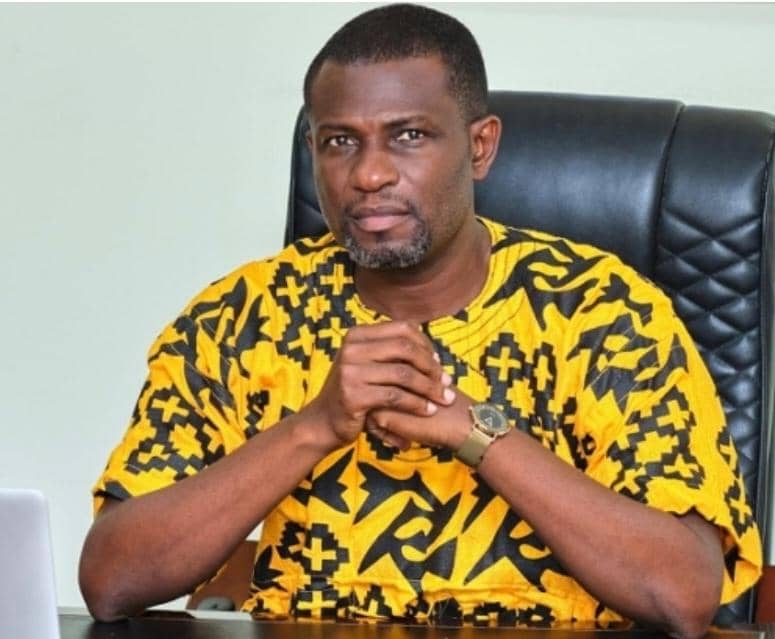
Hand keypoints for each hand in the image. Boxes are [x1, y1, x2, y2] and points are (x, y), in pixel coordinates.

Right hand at [303, 321, 454, 449]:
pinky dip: (417, 404)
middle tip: (447, 383)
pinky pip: (396, 397)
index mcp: (357, 335)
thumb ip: (391, 352)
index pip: (402, 328)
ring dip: (429, 388)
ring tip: (444, 399)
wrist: (323, 422)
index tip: (438, 363)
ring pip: (404, 374)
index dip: (426, 344)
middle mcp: (351, 348)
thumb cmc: (354, 392)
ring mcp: (350, 371)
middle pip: (406, 348)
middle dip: (432, 366)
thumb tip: (430, 347)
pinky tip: (428, 411)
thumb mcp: (367, 364)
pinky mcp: (353, 395)